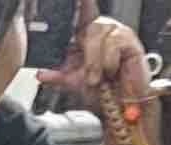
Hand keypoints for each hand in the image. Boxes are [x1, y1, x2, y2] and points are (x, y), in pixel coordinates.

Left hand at [38, 0, 154, 120]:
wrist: (121, 108)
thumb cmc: (102, 92)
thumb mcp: (75, 83)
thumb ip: (58, 77)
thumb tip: (40, 74)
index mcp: (86, 35)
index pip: (81, 9)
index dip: (81, 1)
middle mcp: (101, 29)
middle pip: (87, 26)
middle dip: (87, 55)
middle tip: (91, 78)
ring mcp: (116, 32)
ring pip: (98, 32)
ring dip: (96, 61)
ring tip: (101, 78)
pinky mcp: (129, 39)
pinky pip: (113, 42)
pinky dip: (110, 61)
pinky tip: (114, 71)